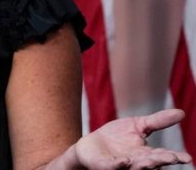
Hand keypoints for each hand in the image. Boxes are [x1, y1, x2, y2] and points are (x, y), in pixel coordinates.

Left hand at [74, 109, 191, 168]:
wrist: (90, 144)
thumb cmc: (116, 136)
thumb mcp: (138, 125)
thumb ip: (158, 121)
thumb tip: (182, 113)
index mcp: (146, 153)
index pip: (162, 155)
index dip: (174, 157)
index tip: (187, 158)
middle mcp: (136, 162)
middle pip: (151, 163)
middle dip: (161, 161)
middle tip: (172, 158)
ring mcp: (121, 165)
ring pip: (135, 167)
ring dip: (144, 165)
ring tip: (152, 162)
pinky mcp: (104, 165)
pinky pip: (112, 166)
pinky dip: (119, 165)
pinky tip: (125, 161)